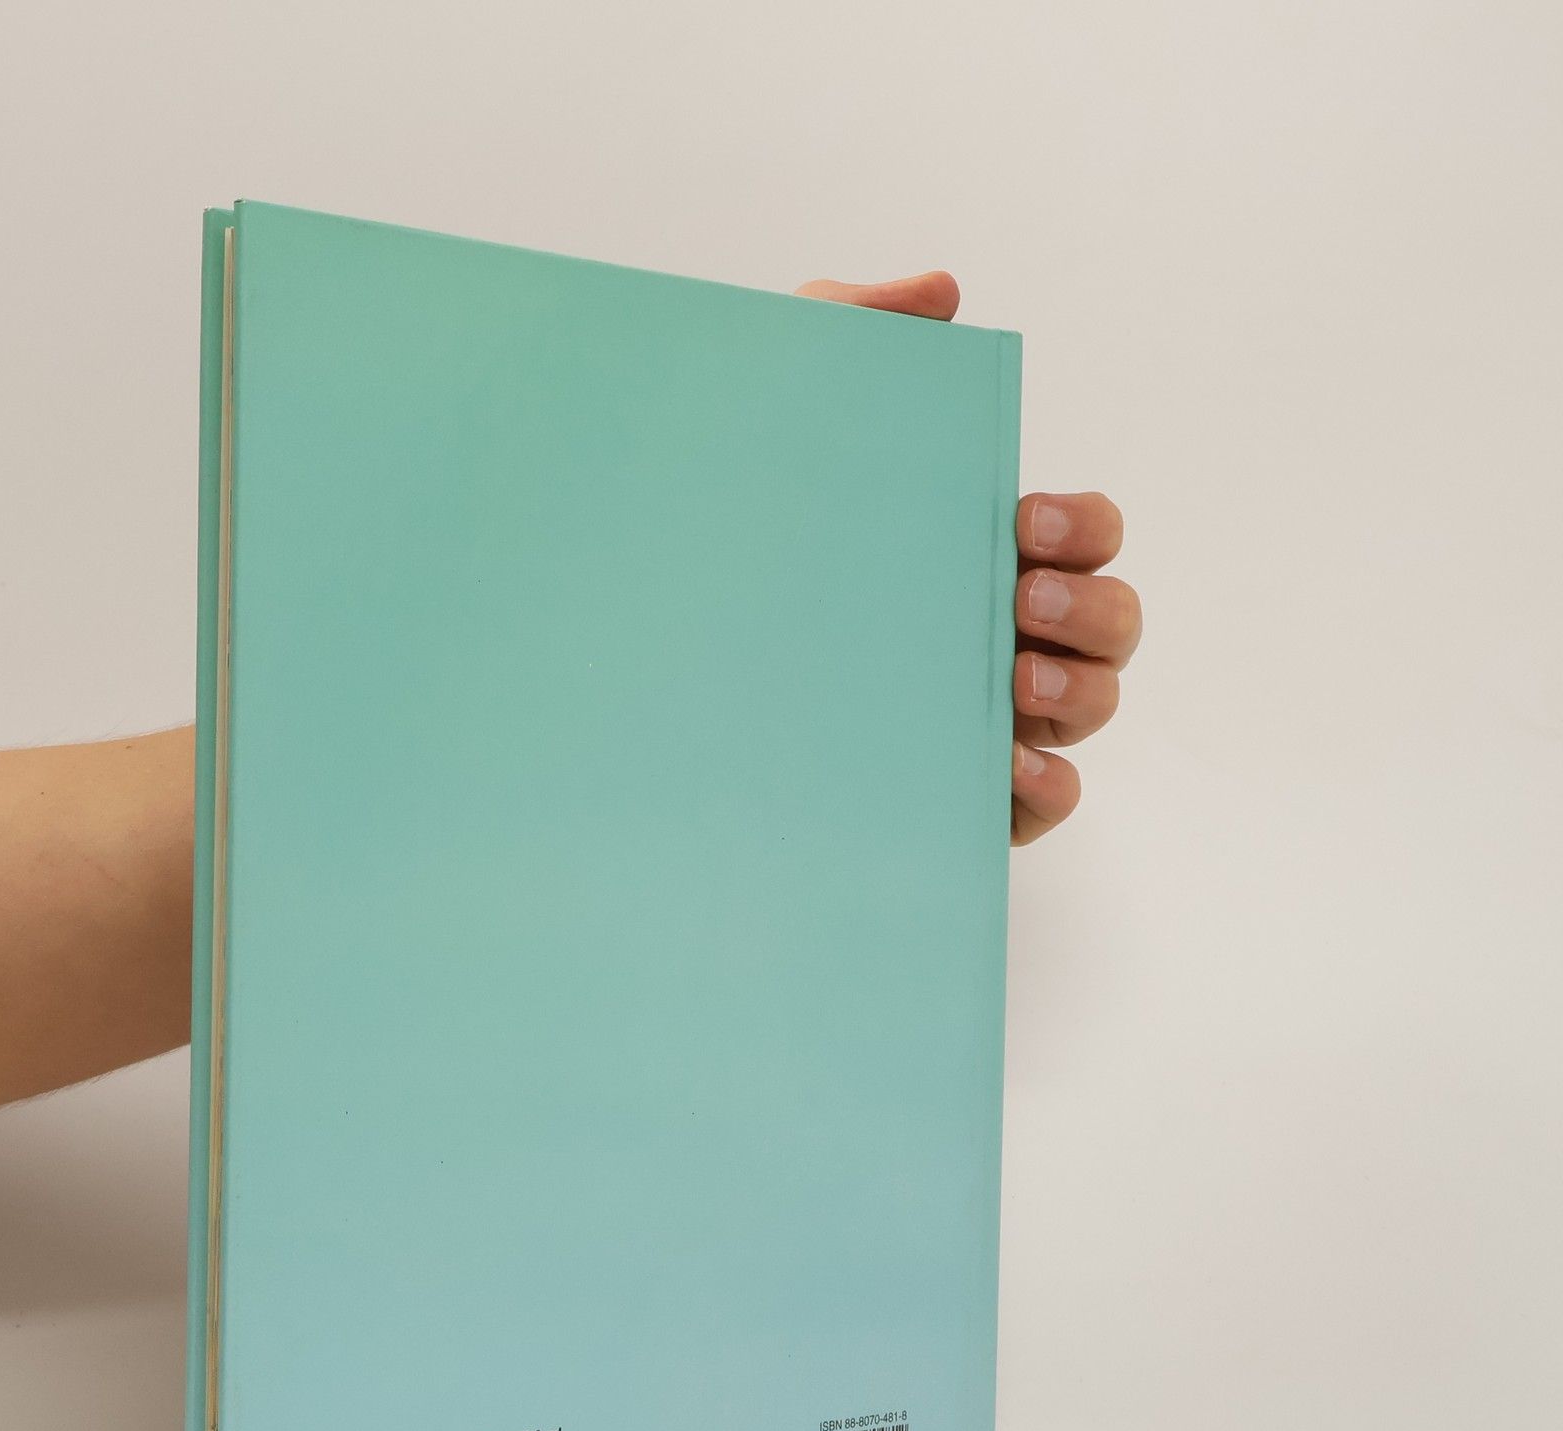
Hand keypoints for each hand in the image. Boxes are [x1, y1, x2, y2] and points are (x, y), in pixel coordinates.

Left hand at [797, 271, 1140, 844]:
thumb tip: (943, 294)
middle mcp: (1001, 631)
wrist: (654, 631)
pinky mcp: (952, 789)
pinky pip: (1038, 802)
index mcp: (982, 550)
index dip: (1084, 527)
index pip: (1085, 535)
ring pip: (1089, 710)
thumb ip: (856, 329)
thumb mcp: (784, 407)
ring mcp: (985, 715)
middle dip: (1091, 610)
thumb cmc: (742, 516)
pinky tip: (1008, 770)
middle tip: (1021, 601)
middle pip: (1110, 624)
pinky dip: (1046, 788)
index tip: (1023, 521)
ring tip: (1013, 682)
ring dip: (1077, 695)